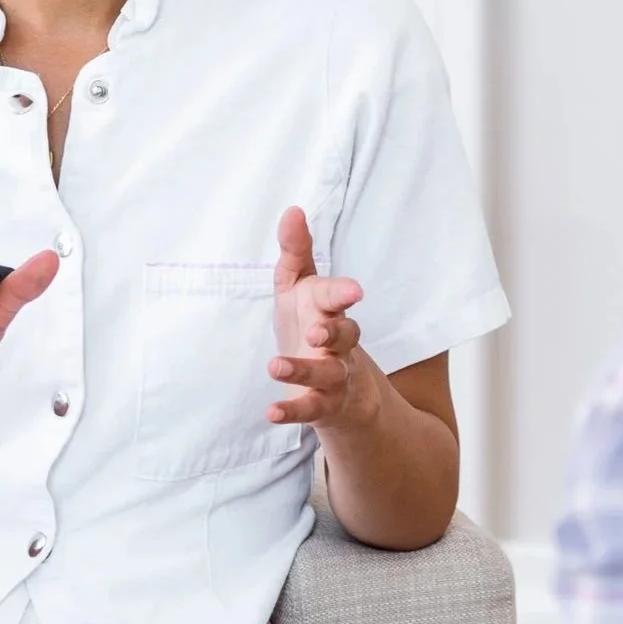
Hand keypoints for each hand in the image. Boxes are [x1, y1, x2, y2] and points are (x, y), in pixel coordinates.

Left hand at [268, 206, 375, 430]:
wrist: (340, 388)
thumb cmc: (313, 327)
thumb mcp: (300, 289)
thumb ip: (296, 252)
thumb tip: (292, 210)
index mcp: (329, 311)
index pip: (336, 298)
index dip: (341, 294)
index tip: (351, 291)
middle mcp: (337, 343)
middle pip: (344, 336)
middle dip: (334, 333)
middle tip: (317, 332)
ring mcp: (333, 376)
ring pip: (327, 374)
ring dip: (303, 370)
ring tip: (275, 366)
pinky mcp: (323, 405)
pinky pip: (310, 409)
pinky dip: (293, 411)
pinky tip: (271, 413)